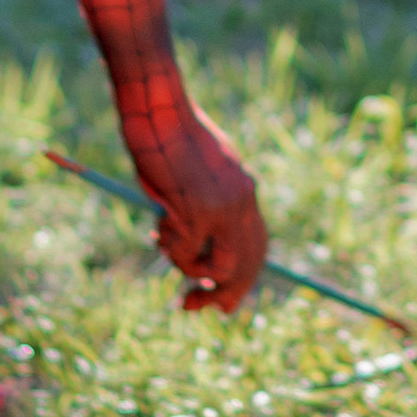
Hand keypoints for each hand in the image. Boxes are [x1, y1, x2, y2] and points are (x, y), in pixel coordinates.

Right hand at [120, 95, 268, 312]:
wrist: (159, 109)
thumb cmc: (169, 135)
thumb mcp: (199, 174)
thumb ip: (209, 207)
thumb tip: (202, 249)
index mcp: (246, 190)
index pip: (258, 245)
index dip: (243, 276)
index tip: (224, 298)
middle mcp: (243, 202)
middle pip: (247, 265)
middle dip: (224, 294)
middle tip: (193, 306)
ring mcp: (223, 209)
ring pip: (217, 268)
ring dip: (187, 268)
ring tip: (163, 239)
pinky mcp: (199, 212)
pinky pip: (186, 254)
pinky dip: (169, 248)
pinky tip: (158, 224)